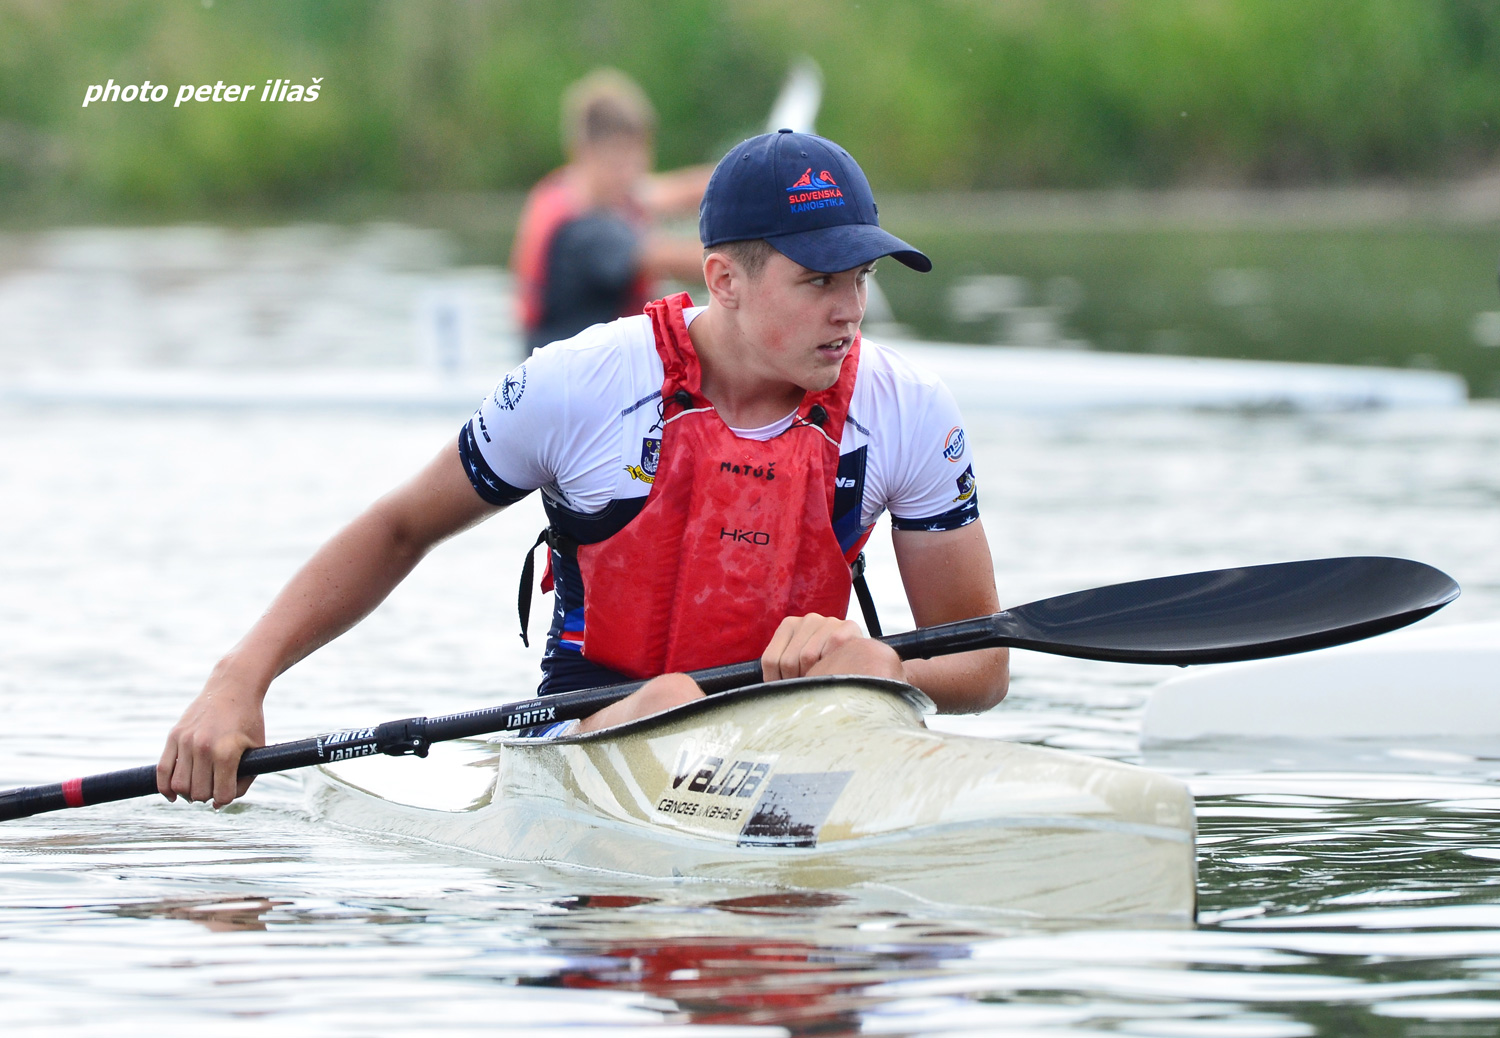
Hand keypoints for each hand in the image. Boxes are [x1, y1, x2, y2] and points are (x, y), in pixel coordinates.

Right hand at [157, 662, 266, 808]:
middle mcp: (203, 747)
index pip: (222, 794)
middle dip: (208, 796)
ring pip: (179, 786)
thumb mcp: (257, 750)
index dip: (226, 798)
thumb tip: (218, 805)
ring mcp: (186, 741)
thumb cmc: (249, 722)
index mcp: (226, 752)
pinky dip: (165, 788)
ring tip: (198, 788)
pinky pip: (162, 770)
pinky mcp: (174, 736)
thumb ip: (244, 780)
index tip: (229, 791)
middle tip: (214, 787)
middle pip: (199, 793)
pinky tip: (173, 795)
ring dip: (189, 794)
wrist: (233, 689)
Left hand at [760, 613, 864, 681]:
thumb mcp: (797, 661)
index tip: (787, 690)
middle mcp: (808, 619)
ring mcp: (828, 621)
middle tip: (807, 688)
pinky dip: (830, 666)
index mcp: (789, 625)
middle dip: (796, 681)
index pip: (770, 660)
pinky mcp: (848, 626)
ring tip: (822, 680)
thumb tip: (767, 691)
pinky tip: (836, 669)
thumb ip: (780, 668)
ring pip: (806, 657)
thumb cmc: (824, 662)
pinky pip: (829, 652)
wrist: (862, 654)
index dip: (777, 681)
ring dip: (813, 676)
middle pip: (788, 661)